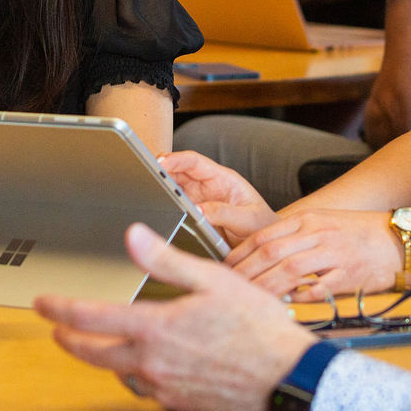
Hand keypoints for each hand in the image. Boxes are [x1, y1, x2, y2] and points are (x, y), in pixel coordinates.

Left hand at [36, 223, 313, 410]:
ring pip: (120, 374)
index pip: (90, 318)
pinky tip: (148, 367)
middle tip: (58, 329)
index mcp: (155, 328)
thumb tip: (132, 236)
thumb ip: (166, 260)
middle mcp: (152, 363)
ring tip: (104, 345)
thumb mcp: (212, 280)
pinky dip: (138, 376)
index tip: (41, 303)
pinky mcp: (180, 406)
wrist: (288, 380)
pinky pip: (147, 391)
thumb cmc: (258, 327)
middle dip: (70, 339)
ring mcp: (165, 389)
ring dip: (106, 358)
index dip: (59, 308)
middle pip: (92, 353)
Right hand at [158, 150, 277, 243]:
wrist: (265, 251)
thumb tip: (198, 210)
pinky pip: (174, 211)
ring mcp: (198, 203)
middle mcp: (207, 188)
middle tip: (144, 178)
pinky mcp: (192, 220)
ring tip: (146, 195)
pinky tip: (155, 214)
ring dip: (159, 191)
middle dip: (160, 173)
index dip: (176, 159)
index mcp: (223, 179)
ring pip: (172, 191)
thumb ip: (225, 214)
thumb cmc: (263, 228)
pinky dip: (163, 210)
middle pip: (178, 173)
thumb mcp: (250, 220)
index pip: (194, 162)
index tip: (160, 162)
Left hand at [228, 208, 402, 299]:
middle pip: (271, 253)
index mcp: (308, 220)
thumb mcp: (322, 222)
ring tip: (248, 301)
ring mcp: (333, 254)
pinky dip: (298, 298)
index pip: (263, 236)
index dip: (239, 253)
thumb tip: (261, 252)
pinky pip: (318, 289)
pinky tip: (284, 307)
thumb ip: (293, 235)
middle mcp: (317, 234)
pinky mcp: (348, 275)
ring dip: (265, 287)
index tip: (224, 268)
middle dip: (244, 272)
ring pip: (289, 270)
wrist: (399, 237)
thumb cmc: (358, 232)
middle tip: (226, 289)